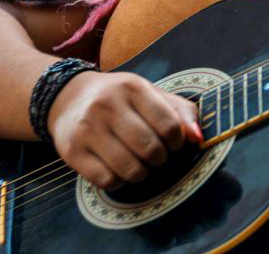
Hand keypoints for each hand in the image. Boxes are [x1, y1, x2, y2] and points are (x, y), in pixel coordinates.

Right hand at [47, 72, 201, 188]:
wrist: (69, 97)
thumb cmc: (121, 99)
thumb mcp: (151, 94)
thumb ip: (181, 112)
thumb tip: (199, 138)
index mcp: (132, 87)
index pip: (169, 125)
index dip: (178, 141)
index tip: (173, 142)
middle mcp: (107, 105)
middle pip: (151, 150)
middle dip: (160, 158)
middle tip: (155, 154)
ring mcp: (87, 130)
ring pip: (130, 169)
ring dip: (142, 172)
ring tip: (138, 162)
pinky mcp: (72, 152)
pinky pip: (107, 181)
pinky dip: (119, 181)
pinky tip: (117, 167)